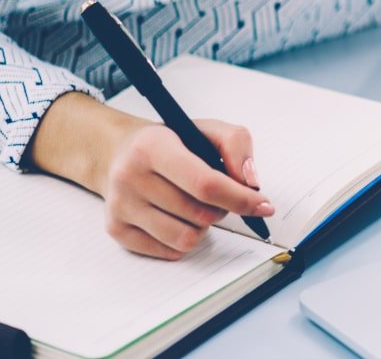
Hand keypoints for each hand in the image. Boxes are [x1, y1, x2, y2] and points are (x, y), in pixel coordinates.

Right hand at [102, 120, 273, 259]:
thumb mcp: (204, 130)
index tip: (263, 205)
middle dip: (222, 209)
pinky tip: (178, 218)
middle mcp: (130, 175)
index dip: (240, 198)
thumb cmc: (169, 143)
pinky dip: (184, 240)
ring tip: (196, 206)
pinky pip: (170, 252)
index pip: (205, 183)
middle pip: (200, 214)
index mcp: (153, 146)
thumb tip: (250, 183)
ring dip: (203, 227)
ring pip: (186, 238)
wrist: (118, 152)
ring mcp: (121, 205)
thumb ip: (236, 145)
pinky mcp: (117, 229)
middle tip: (217, 196)